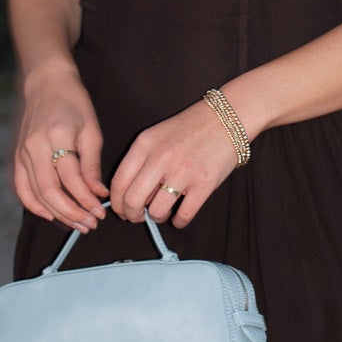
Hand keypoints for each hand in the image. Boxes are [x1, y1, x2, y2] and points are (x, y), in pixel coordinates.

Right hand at [11, 64, 107, 232]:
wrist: (47, 84)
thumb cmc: (74, 104)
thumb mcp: (91, 130)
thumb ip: (91, 165)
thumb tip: (98, 194)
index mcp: (57, 136)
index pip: (71, 178)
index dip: (86, 199)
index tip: (100, 212)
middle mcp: (35, 146)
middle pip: (50, 191)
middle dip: (71, 213)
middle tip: (90, 225)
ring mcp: (22, 152)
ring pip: (35, 194)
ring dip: (56, 213)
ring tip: (76, 224)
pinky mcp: (16, 156)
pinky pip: (21, 188)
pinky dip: (33, 205)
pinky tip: (50, 215)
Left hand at [108, 96, 239, 228]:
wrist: (225, 119)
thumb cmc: (188, 130)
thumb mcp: (156, 136)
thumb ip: (140, 161)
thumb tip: (129, 196)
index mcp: (145, 144)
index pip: (119, 182)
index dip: (117, 202)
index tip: (122, 210)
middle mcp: (161, 157)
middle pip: (133, 200)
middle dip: (132, 215)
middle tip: (138, 217)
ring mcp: (183, 171)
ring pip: (156, 211)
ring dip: (156, 217)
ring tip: (163, 212)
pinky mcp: (204, 184)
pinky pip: (183, 215)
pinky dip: (178, 221)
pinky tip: (179, 216)